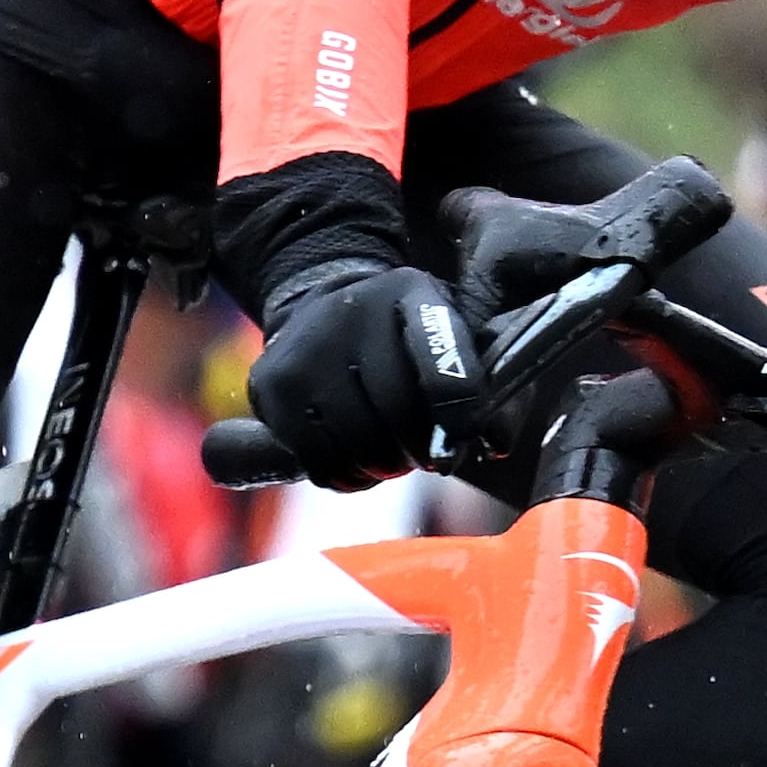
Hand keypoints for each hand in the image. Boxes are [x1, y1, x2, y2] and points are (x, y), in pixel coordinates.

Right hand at [244, 259, 480, 485]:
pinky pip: (317, 458)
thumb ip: (487, 393)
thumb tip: (494, 445)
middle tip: (422, 456)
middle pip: (398, 412)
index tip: (457, 446)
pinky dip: (344, 476)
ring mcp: (306, 345)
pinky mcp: (271, 383)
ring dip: (382, 467)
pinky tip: (353, 461)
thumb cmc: (403, 344)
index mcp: (411, 291)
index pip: (444, 364)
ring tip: (388, 457)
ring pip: (358, 442)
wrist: (320, 313)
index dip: (461, 417)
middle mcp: (353, 308)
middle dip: (418, 449)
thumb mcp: (450, 343)